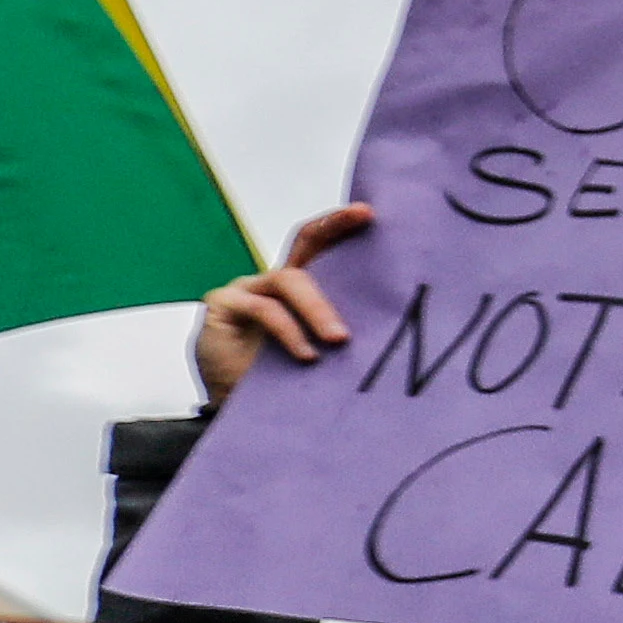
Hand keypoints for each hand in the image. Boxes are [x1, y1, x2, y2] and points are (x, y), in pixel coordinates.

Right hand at [192, 205, 374, 404]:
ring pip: (290, 280)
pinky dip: (289, 331)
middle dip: (336, 229)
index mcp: (302, 287)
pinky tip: (307, 356)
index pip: (320, 244)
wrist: (242, 410)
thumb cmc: (288, 380)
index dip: (341, 224)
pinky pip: (263, 309)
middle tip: (366, 221)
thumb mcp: (325, 353)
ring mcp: (247, 290)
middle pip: (305, 244)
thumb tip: (399, 323)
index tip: (369, 212)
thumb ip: (345, 330)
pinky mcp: (223, 306)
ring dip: (318, 309)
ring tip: (340, 339)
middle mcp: (274, 282)